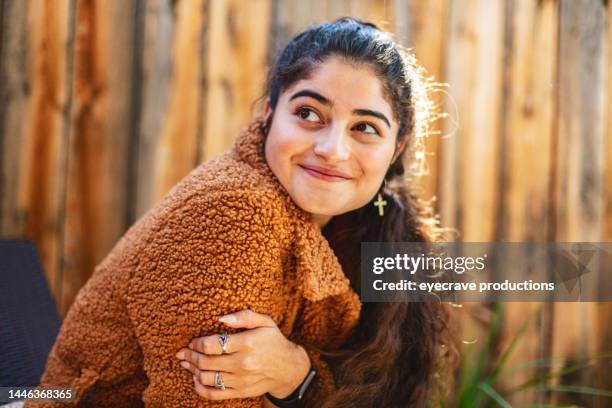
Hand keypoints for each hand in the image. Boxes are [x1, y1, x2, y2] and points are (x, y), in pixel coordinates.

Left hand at [175, 309, 310, 400]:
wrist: (288, 368)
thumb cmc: (273, 341)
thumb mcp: (265, 322)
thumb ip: (244, 316)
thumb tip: (221, 319)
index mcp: (247, 343)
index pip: (211, 345)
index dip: (197, 343)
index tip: (193, 341)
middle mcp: (243, 363)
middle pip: (206, 361)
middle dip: (190, 356)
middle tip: (182, 352)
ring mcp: (241, 380)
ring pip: (207, 378)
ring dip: (192, 370)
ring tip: (187, 364)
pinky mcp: (240, 392)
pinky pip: (214, 394)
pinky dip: (200, 389)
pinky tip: (196, 380)